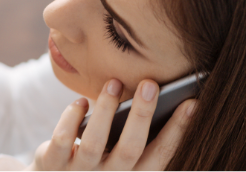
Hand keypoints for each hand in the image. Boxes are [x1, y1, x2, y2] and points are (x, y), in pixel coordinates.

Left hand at [29, 79, 195, 171]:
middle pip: (130, 150)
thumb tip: (155, 91)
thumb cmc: (95, 159)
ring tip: (114, 82)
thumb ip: (133, 132)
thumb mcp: (117, 152)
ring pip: (95, 144)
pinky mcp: (52, 165)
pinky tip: (80, 103)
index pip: (160, 156)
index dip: (178, 131)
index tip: (193, 103)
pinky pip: (62, 141)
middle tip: (151, 83)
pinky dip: (71, 118)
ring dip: (106, 110)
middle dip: (142, 116)